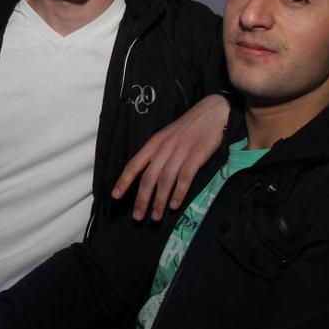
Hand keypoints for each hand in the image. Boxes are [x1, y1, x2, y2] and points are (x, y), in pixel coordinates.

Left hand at [112, 94, 228, 219]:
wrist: (212, 112)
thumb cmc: (189, 127)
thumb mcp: (168, 136)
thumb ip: (158, 154)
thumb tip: (147, 176)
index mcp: (155, 142)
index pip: (135, 164)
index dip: (124, 180)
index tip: (116, 195)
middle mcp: (165, 147)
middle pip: (148, 177)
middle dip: (142, 199)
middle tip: (138, 217)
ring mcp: (181, 151)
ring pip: (165, 180)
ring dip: (159, 201)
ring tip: (155, 217)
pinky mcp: (197, 154)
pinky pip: (185, 176)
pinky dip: (179, 192)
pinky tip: (174, 205)